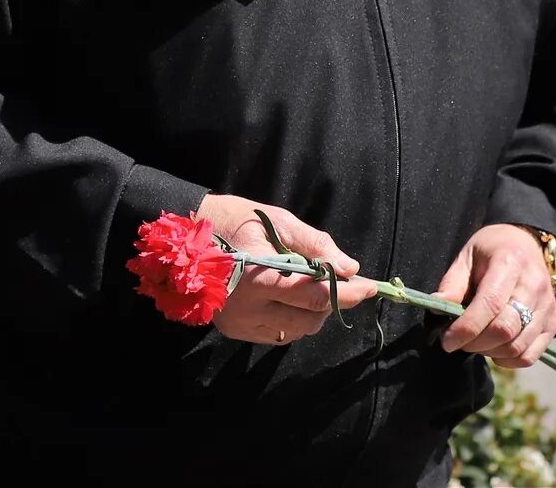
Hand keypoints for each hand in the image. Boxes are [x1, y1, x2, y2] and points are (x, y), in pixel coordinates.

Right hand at [195, 194, 378, 346]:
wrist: (185, 236)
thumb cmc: (234, 220)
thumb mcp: (277, 221)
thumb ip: (315, 245)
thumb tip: (348, 267)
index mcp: (261, 276)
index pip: (317, 294)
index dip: (349, 293)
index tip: (370, 286)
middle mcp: (250, 308)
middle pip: (310, 320)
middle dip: (333, 303)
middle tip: (341, 283)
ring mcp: (241, 323)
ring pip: (295, 332)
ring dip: (313, 314)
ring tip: (311, 287)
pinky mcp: (235, 331)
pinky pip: (276, 335)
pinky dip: (291, 321)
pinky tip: (288, 299)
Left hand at [435, 223, 555, 369]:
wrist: (526, 244)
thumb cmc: (491, 251)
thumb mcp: (466, 256)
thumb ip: (452, 284)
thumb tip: (437, 308)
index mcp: (510, 262)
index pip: (490, 304)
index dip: (466, 328)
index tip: (447, 340)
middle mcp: (534, 285)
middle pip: (505, 329)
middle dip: (475, 343)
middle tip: (459, 340)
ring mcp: (547, 306)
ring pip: (517, 346)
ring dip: (489, 352)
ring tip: (476, 341)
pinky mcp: (553, 322)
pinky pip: (529, 356)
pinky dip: (508, 360)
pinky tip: (495, 348)